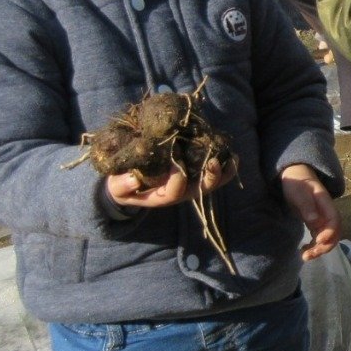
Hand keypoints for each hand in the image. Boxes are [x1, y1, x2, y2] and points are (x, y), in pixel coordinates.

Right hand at [106, 156, 234, 208]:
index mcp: (163, 196)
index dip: (178, 179)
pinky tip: (232, 153)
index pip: (175, 192)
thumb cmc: (124, 185)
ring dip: (224, 171)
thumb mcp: (117, 187)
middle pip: (202, 189)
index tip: (176, 163)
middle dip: (211, 177)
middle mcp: (182, 192)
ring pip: (213, 182)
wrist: (130, 184)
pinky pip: (215, 173)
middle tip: (215, 161)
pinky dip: (225, 165)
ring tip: (233, 157)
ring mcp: (191, 184)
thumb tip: (133, 179)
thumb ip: (122, 185)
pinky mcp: (195, 174)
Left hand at [281, 164, 341, 259]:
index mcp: (326, 204)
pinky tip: (303, 251)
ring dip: (319, 249)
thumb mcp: (300, 193)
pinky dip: (313, 246)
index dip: (329, 233)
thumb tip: (315, 221)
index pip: (334, 221)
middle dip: (324, 246)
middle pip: (334, 233)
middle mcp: (327, 213)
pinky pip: (319, 238)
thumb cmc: (297, 184)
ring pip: (327, 238)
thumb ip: (307, 206)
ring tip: (304, 256)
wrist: (296, 177)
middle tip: (309, 255)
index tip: (318, 241)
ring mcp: (322, 219)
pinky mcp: (315, 224)